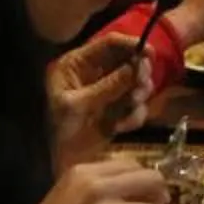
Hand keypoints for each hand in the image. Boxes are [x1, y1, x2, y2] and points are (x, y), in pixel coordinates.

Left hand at [46, 32, 151, 168]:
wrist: (55, 160)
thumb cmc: (56, 129)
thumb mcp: (76, 105)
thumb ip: (106, 86)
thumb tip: (135, 68)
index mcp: (78, 64)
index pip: (109, 43)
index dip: (131, 44)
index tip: (149, 54)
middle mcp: (96, 74)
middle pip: (128, 60)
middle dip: (139, 73)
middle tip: (141, 87)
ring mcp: (108, 92)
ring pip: (137, 84)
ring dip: (140, 95)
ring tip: (132, 107)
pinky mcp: (117, 111)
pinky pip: (136, 107)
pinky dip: (135, 116)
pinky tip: (121, 127)